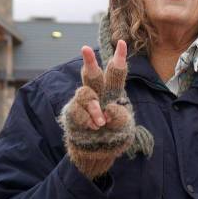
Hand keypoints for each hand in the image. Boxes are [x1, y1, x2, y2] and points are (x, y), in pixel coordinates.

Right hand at [59, 40, 136, 178]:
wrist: (98, 156)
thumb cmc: (114, 139)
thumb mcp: (125, 130)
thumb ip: (121, 118)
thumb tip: (109, 108)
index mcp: (113, 94)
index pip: (116, 74)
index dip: (119, 58)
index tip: (122, 42)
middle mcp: (97, 95)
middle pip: (91, 75)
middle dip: (89, 61)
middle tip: (85, 48)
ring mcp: (83, 104)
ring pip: (84, 94)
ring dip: (93, 109)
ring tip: (100, 123)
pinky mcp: (71, 114)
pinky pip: (76, 111)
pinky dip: (86, 120)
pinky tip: (92, 128)